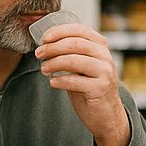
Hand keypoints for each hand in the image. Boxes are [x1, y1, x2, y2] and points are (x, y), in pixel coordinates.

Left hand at [34, 22, 129, 145]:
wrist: (107, 115)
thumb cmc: (90, 88)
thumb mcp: (83, 66)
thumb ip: (72, 53)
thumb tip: (45, 43)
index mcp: (100, 47)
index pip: (80, 30)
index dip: (59, 31)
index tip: (43, 39)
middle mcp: (105, 57)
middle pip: (74, 44)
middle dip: (52, 48)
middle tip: (39, 54)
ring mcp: (105, 72)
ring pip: (73, 60)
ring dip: (53, 63)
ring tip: (44, 69)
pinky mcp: (100, 89)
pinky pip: (74, 81)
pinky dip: (59, 80)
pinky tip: (53, 83)